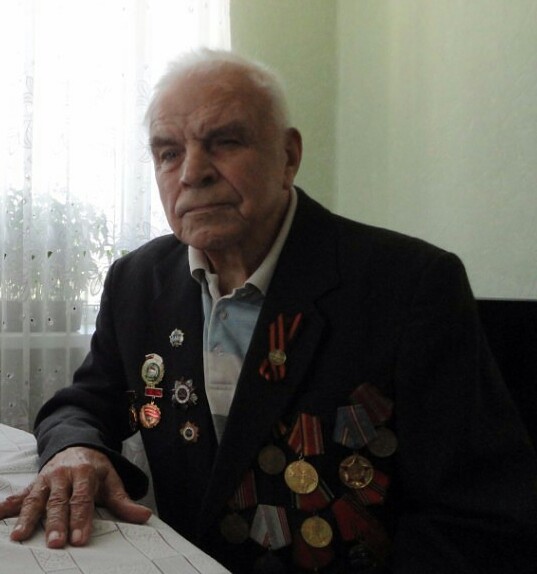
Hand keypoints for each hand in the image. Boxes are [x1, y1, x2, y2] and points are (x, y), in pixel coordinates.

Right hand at [0, 446, 151, 547]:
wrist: (77, 444)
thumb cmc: (95, 469)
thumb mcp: (112, 480)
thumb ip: (123, 501)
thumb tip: (144, 516)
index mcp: (85, 473)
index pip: (83, 498)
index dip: (82, 519)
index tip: (80, 539)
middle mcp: (63, 475)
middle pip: (59, 501)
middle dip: (56, 522)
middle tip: (56, 542)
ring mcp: (46, 479)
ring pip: (36, 499)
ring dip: (28, 517)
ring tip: (20, 536)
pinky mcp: (33, 484)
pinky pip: (19, 494)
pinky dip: (6, 505)